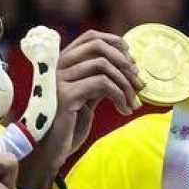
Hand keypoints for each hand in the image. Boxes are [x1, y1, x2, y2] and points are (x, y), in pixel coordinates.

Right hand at [19, 30, 139, 188]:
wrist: (50, 151)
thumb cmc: (68, 126)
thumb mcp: (87, 98)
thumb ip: (99, 80)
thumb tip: (127, 67)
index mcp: (63, 63)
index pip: (91, 37)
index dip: (116, 43)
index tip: (132, 63)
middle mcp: (58, 66)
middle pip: (98, 46)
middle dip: (124, 62)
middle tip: (138, 83)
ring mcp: (60, 79)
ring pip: (104, 65)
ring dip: (125, 84)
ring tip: (133, 102)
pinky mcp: (66, 95)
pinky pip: (102, 84)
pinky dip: (119, 96)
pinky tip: (124, 111)